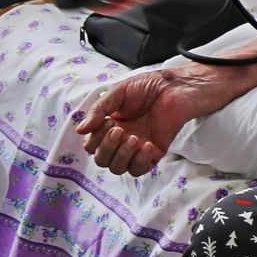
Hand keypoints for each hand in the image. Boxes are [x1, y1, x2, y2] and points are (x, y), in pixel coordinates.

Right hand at [75, 63, 231, 174]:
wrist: (176, 87)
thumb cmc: (148, 86)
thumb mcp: (117, 93)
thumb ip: (98, 110)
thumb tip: (80, 130)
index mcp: (109, 126)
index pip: (92, 146)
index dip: (94, 139)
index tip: (107, 122)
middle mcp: (121, 140)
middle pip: (102, 160)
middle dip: (107, 148)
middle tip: (119, 130)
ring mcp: (137, 148)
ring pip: (118, 168)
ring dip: (122, 156)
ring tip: (134, 138)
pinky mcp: (154, 153)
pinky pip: (139, 170)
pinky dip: (139, 161)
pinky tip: (147, 145)